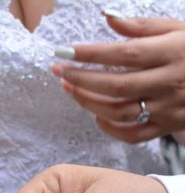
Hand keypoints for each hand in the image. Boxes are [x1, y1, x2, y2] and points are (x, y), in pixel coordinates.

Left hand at [51, 14, 184, 142]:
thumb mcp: (178, 29)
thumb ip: (142, 26)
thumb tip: (107, 16)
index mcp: (172, 53)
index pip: (123, 55)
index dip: (91, 54)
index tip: (65, 51)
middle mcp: (169, 82)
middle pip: (116, 86)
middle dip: (81, 79)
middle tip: (59, 71)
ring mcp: (168, 108)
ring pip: (119, 111)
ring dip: (88, 102)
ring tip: (71, 89)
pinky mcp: (167, 127)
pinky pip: (133, 135)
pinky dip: (110, 128)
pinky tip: (96, 115)